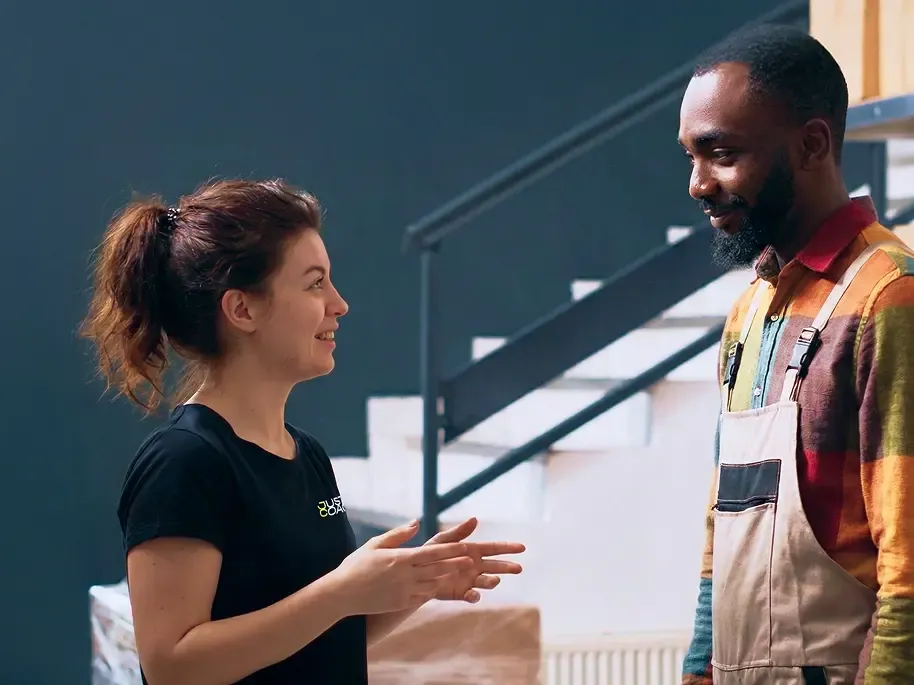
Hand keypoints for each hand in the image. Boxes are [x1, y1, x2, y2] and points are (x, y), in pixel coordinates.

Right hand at [332, 520, 473, 614]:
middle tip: (471, 560)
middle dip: (455, 564)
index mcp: (400, 558)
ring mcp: (404, 591)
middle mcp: (405, 575)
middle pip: (437, 568)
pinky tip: (438, 586)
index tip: (464, 546)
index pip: (431, 553)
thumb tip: (416, 523)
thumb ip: (398, 534)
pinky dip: (432, 590)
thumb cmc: (356, 565)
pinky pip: (422, 596)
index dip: (449, 550)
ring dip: (446, 577)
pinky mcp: (400, 603)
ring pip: (432, 583)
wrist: (342, 594)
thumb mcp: (375, 544)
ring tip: (459, 572)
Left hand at [423, 517, 524, 602]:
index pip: (494, 549)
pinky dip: (474, 596)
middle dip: (507, 567)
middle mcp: (475, 566)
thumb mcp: (443, 540)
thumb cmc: (431, 552)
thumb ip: (459, 532)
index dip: (508, 548)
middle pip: (495, 566)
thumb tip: (475, 519)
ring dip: (492, 582)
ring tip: (495, 580)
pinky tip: (474, 595)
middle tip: (518, 568)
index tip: (522, 547)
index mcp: (473, 551)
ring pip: (486, 581)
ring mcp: (470, 580)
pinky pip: (471, 595)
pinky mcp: (461, 593)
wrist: (417, 572)